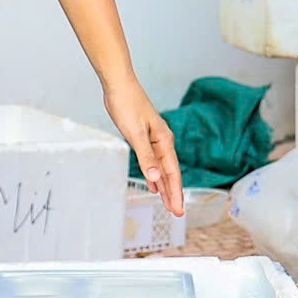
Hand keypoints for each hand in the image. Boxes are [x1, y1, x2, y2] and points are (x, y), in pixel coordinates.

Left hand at [106, 79, 184, 215]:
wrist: (119, 84)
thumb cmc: (127, 104)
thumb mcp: (134, 133)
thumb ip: (146, 156)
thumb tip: (155, 178)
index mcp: (163, 141)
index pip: (172, 173)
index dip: (175, 193)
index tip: (178, 210)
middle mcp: (162, 142)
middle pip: (170, 173)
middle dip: (174, 193)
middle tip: (177, 213)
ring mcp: (154, 140)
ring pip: (162, 169)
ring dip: (165, 186)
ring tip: (168, 203)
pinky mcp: (145, 137)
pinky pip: (153, 162)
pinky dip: (155, 175)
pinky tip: (153, 184)